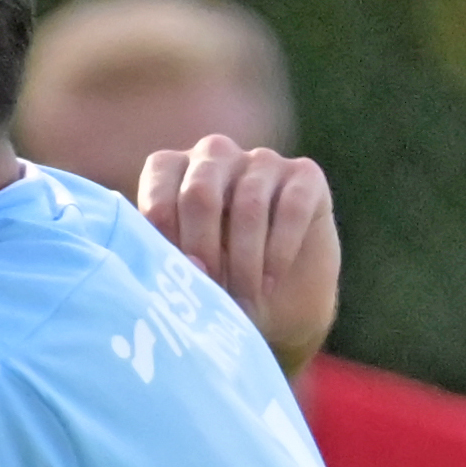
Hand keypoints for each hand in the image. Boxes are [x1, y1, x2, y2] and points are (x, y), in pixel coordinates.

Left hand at [132, 138, 340, 375]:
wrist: (276, 311)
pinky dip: (279, 251)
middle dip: (204, 250)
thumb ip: (161, 259)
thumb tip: (162, 265)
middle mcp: (214, 155)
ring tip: (243, 299)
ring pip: (249, 204)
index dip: (165, 234)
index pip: (160, 182)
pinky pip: (291, 207)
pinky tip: (271, 280)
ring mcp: (262, 160)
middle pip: (200, 191)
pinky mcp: (306, 176)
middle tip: (211, 295)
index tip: (174, 279)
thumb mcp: (178, 278)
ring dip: (245, 262)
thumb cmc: (215, 290)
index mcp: (173, 169)